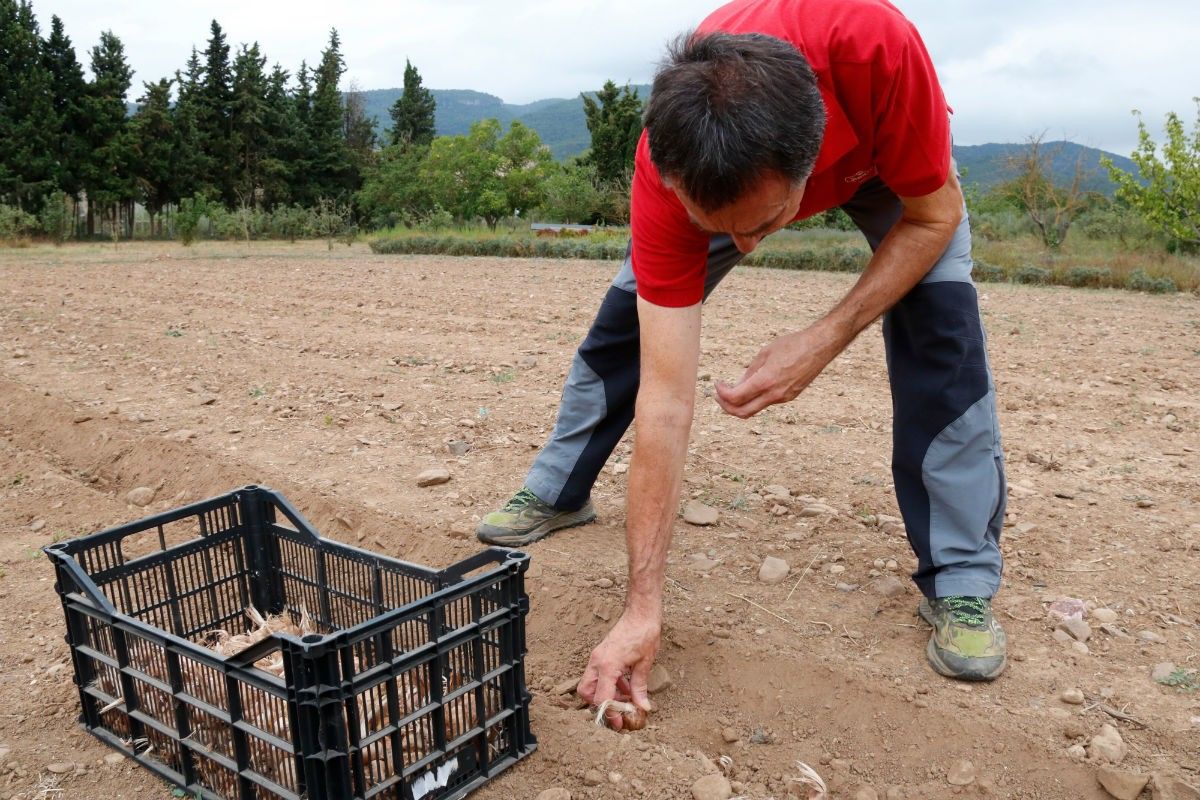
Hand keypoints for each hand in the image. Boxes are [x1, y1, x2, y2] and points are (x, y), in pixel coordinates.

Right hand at [576, 610, 660, 728]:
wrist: (641, 613)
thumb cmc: (644, 634)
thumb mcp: (645, 664)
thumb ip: (640, 687)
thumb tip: (642, 707)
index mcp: (607, 666)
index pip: (602, 698)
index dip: (610, 714)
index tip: (619, 724)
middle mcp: (597, 662)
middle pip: (586, 692)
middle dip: (598, 705)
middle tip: (617, 711)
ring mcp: (597, 657)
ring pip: (590, 684)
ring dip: (605, 694)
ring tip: (626, 698)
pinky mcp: (601, 654)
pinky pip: (598, 675)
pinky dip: (608, 684)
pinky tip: (626, 685)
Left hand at [715, 324, 838, 418]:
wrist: (820, 346)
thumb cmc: (793, 344)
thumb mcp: (765, 353)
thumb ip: (750, 371)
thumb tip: (738, 385)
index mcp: (766, 381)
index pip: (735, 397)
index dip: (722, 394)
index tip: (718, 384)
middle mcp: (775, 394)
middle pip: (743, 412)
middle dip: (727, 407)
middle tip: (719, 395)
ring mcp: (784, 398)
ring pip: (755, 408)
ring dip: (741, 403)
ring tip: (733, 389)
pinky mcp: (790, 396)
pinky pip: (767, 402)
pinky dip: (755, 398)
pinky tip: (752, 386)